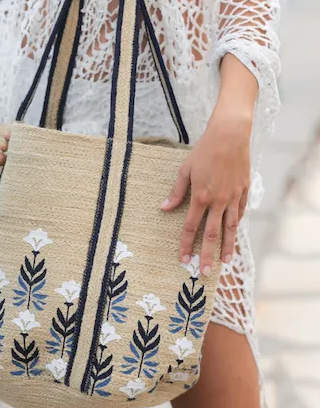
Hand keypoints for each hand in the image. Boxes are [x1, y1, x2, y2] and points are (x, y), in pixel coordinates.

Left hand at [161, 111, 250, 275]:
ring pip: (230, 228)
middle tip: (205, 272)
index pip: (190, 227)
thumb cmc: (204, 151)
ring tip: (226, 262)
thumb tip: (164, 208)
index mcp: (201, 197)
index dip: (185, 245)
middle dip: (207, 255)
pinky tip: (235, 235)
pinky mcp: (244, 191)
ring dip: (227, 246)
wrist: (230, 135)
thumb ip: (176, 192)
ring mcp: (233, 197)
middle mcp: (218, 201)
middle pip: (212, 234)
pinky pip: (240, 213)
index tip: (183, 259)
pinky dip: (237, 225)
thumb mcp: (185, 170)